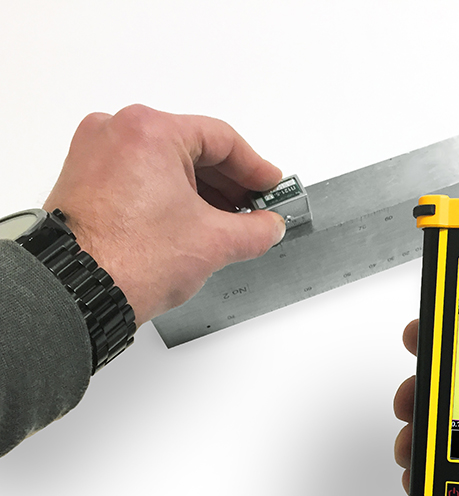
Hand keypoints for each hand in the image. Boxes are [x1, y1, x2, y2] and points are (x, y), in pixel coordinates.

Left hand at [43, 104, 285, 325]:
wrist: (77, 291)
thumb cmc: (128, 258)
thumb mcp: (214, 242)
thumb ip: (255, 230)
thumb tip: (268, 227)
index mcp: (149, 130)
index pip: (222, 139)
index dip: (255, 168)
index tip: (271, 186)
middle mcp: (117, 132)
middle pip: (192, 149)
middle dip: (229, 184)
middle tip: (256, 209)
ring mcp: (96, 155)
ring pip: (166, 165)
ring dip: (202, 192)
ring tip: (228, 223)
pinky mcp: (86, 180)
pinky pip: (141, 177)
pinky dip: (170, 196)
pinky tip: (191, 223)